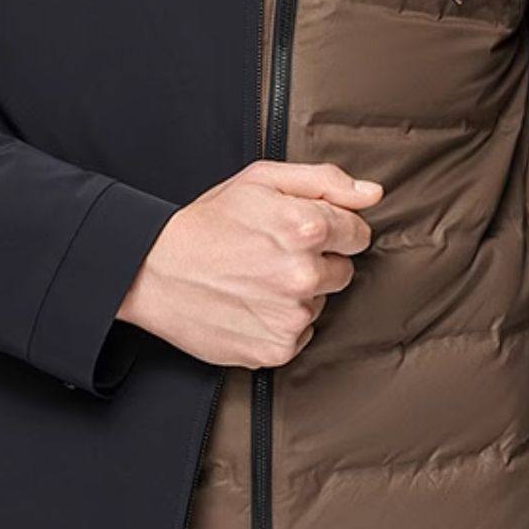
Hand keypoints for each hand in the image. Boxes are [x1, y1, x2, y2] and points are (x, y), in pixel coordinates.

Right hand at [116, 158, 384, 367]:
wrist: (154, 270)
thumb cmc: (209, 221)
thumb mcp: (262, 180)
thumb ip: (326, 182)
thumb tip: (373, 195)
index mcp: (307, 226)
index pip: (358, 234)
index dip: (333, 230)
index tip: (302, 232)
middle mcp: (305, 273)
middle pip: (342, 271)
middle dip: (317, 262)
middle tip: (272, 254)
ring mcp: (291, 315)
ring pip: (319, 303)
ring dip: (297, 294)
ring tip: (255, 279)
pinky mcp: (276, 349)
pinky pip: (299, 335)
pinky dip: (280, 324)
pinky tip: (251, 305)